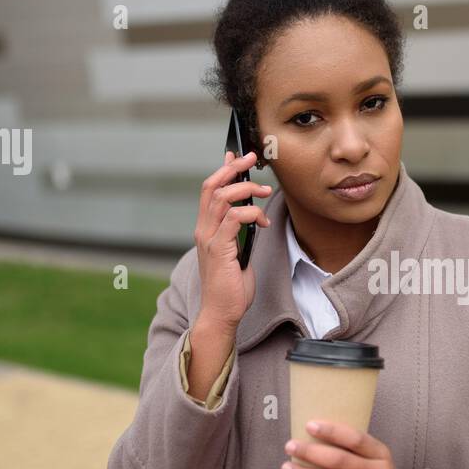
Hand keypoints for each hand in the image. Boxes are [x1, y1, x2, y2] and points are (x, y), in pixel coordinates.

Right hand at [195, 149, 272, 329]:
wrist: (221, 312)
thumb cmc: (231, 287)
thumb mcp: (237, 252)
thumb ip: (239, 233)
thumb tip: (251, 216)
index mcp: (206, 229)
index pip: (209, 190)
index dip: (223, 170)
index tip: (236, 156)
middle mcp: (203, 230)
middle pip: (213, 187)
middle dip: (233, 168)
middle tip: (252, 159)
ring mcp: (209, 239)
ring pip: (222, 198)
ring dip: (246, 190)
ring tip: (265, 191)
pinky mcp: (219, 249)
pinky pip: (233, 219)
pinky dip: (251, 214)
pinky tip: (263, 223)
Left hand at [280, 420, 428, 468]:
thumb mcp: (379, 462)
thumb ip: (356, 450)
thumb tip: (316, 436)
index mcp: (382, 456)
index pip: (355, 439)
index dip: (331, 431)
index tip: (310, 425)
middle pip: (339, 461)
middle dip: (310, 452)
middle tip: (290, 446)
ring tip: (287, 468)